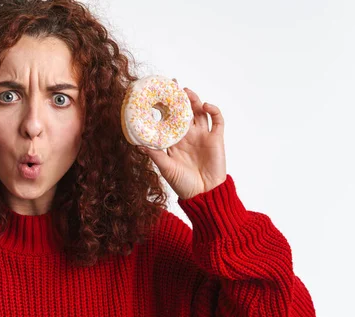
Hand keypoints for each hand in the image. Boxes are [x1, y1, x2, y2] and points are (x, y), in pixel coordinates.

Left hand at [140, 82, 226, 199]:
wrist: (204, 194)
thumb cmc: (183, 183)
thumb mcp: (165, 167)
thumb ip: (154, 154)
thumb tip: (137, 144)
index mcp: (174, 141)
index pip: (168, 119)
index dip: (164, 106)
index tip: (156, 94)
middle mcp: (188, 135)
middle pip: (184, 111)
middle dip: (179, 98)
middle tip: (172, 84)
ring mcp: (203, 135)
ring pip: (199, 112)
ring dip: (194, 100)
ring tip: (186, 92)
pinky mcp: (216, 138)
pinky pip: (217, 120)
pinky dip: (213, 110)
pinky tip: (206, 105)